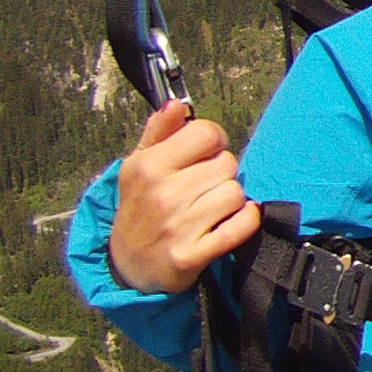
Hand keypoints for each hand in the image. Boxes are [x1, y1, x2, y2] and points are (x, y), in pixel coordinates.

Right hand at [107, 102, 261, 294]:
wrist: (127, 266)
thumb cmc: (140, 207)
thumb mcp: (138, 165)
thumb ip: (159, 131)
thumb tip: (175, 104)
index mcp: (148, 166)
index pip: (207, 133)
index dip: (213, 141)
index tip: (204, 154)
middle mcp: (162, 194)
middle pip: (226, 164)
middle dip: (220, 174)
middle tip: (202, 188)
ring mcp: (177, 227)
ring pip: (236, 194)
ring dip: (230, 201)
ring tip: (208, 208)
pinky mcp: (192, 256)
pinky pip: (241, 227)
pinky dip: (244, 222)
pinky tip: (229, 222)